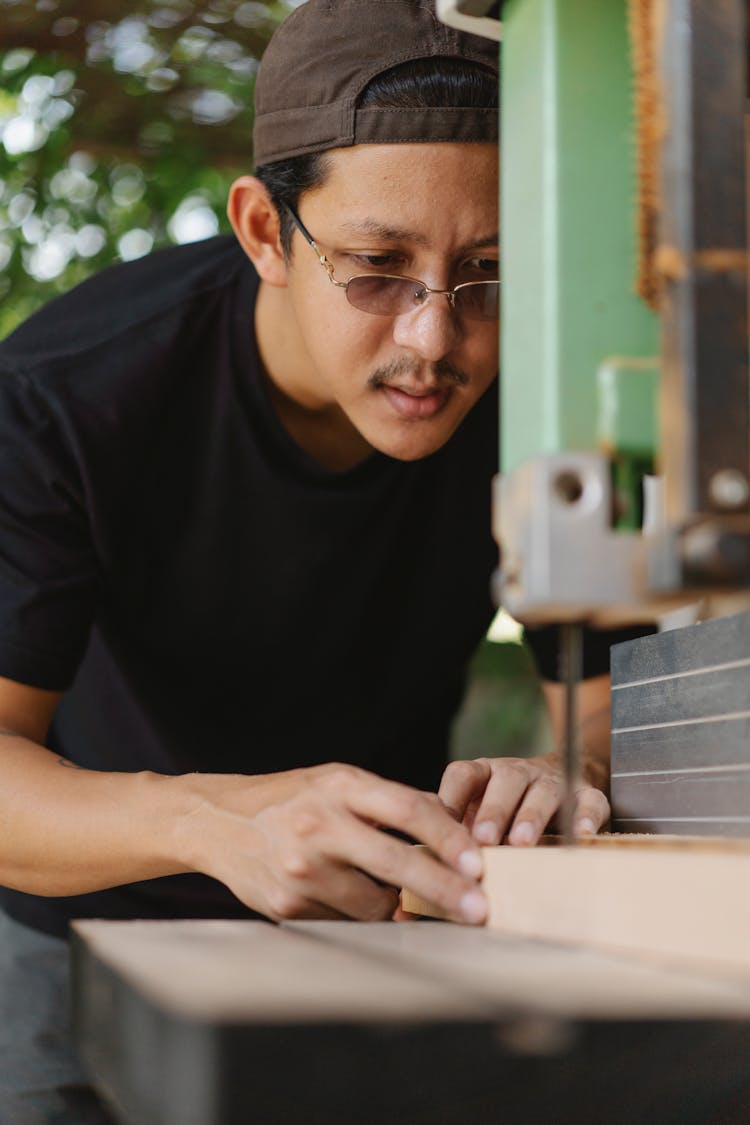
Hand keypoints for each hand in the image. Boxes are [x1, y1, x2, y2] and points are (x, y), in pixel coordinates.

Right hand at [182, 763, 487, 924]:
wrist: (218, 822)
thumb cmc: (293, 799)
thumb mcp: (339, 782)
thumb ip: (391, 802)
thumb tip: (456, 824)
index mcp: (340, 786)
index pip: (408, 809)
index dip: (448, 838)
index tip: (478, 863)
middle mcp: (320, 824)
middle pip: (396, 862)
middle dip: (443, 890)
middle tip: (478, 909)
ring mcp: (302, 868)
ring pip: (374, 903)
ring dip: (396, 905)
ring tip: (397, 895)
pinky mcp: (288, 905)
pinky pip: (344, 921)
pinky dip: (358, 914)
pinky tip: (348, 898)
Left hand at [437, 753, 609, 846]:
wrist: (564, 777)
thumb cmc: (509, 807)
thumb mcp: (479, 814)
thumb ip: (454, 840)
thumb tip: (413, 895)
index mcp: (486, 774)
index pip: (463, 775)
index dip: (450, 799)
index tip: (439, 829)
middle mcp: (518, 772)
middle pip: (505, 782)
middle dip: (493, 811)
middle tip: (483, 839)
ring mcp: (553, 781)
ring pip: (543, 792)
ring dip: (531, 816)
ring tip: (522, 841)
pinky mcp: (587, 794)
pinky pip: (589, 802)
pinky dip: (585, 817)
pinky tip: (579, 834)